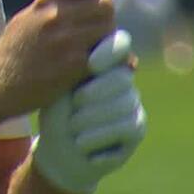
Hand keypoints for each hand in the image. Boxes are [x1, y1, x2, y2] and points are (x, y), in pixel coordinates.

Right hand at [0, 0, 115, 118]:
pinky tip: (98, 72)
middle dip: (106, 19)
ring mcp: (65, 40)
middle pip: (105, 5)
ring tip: (97, 54)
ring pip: (109, 30)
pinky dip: (110, 66)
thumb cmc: (11, 55)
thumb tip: (87, 4)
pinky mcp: (73, 65)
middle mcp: (56, 16)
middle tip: (98, 36)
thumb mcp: (26, 20)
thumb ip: (54, 8)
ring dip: (110, 43)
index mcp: (44, 3)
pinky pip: (108, 58)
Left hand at [31, 29, 146, 193]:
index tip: (92, 64)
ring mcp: (133, 102)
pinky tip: (82, 144)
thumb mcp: (57, 89)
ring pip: (122, 105)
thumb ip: (74, 70)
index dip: (110, 51)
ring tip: (72, 130)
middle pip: (121, 78)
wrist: (57, 150)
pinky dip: (99, 137)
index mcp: (103, 60)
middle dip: (93, 96)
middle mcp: (123, 78)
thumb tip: (90, 56)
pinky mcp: (138, 128)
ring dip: (91, 121)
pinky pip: (127, 127)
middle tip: (72, 109)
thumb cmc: (55, 113)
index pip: (120, 43)